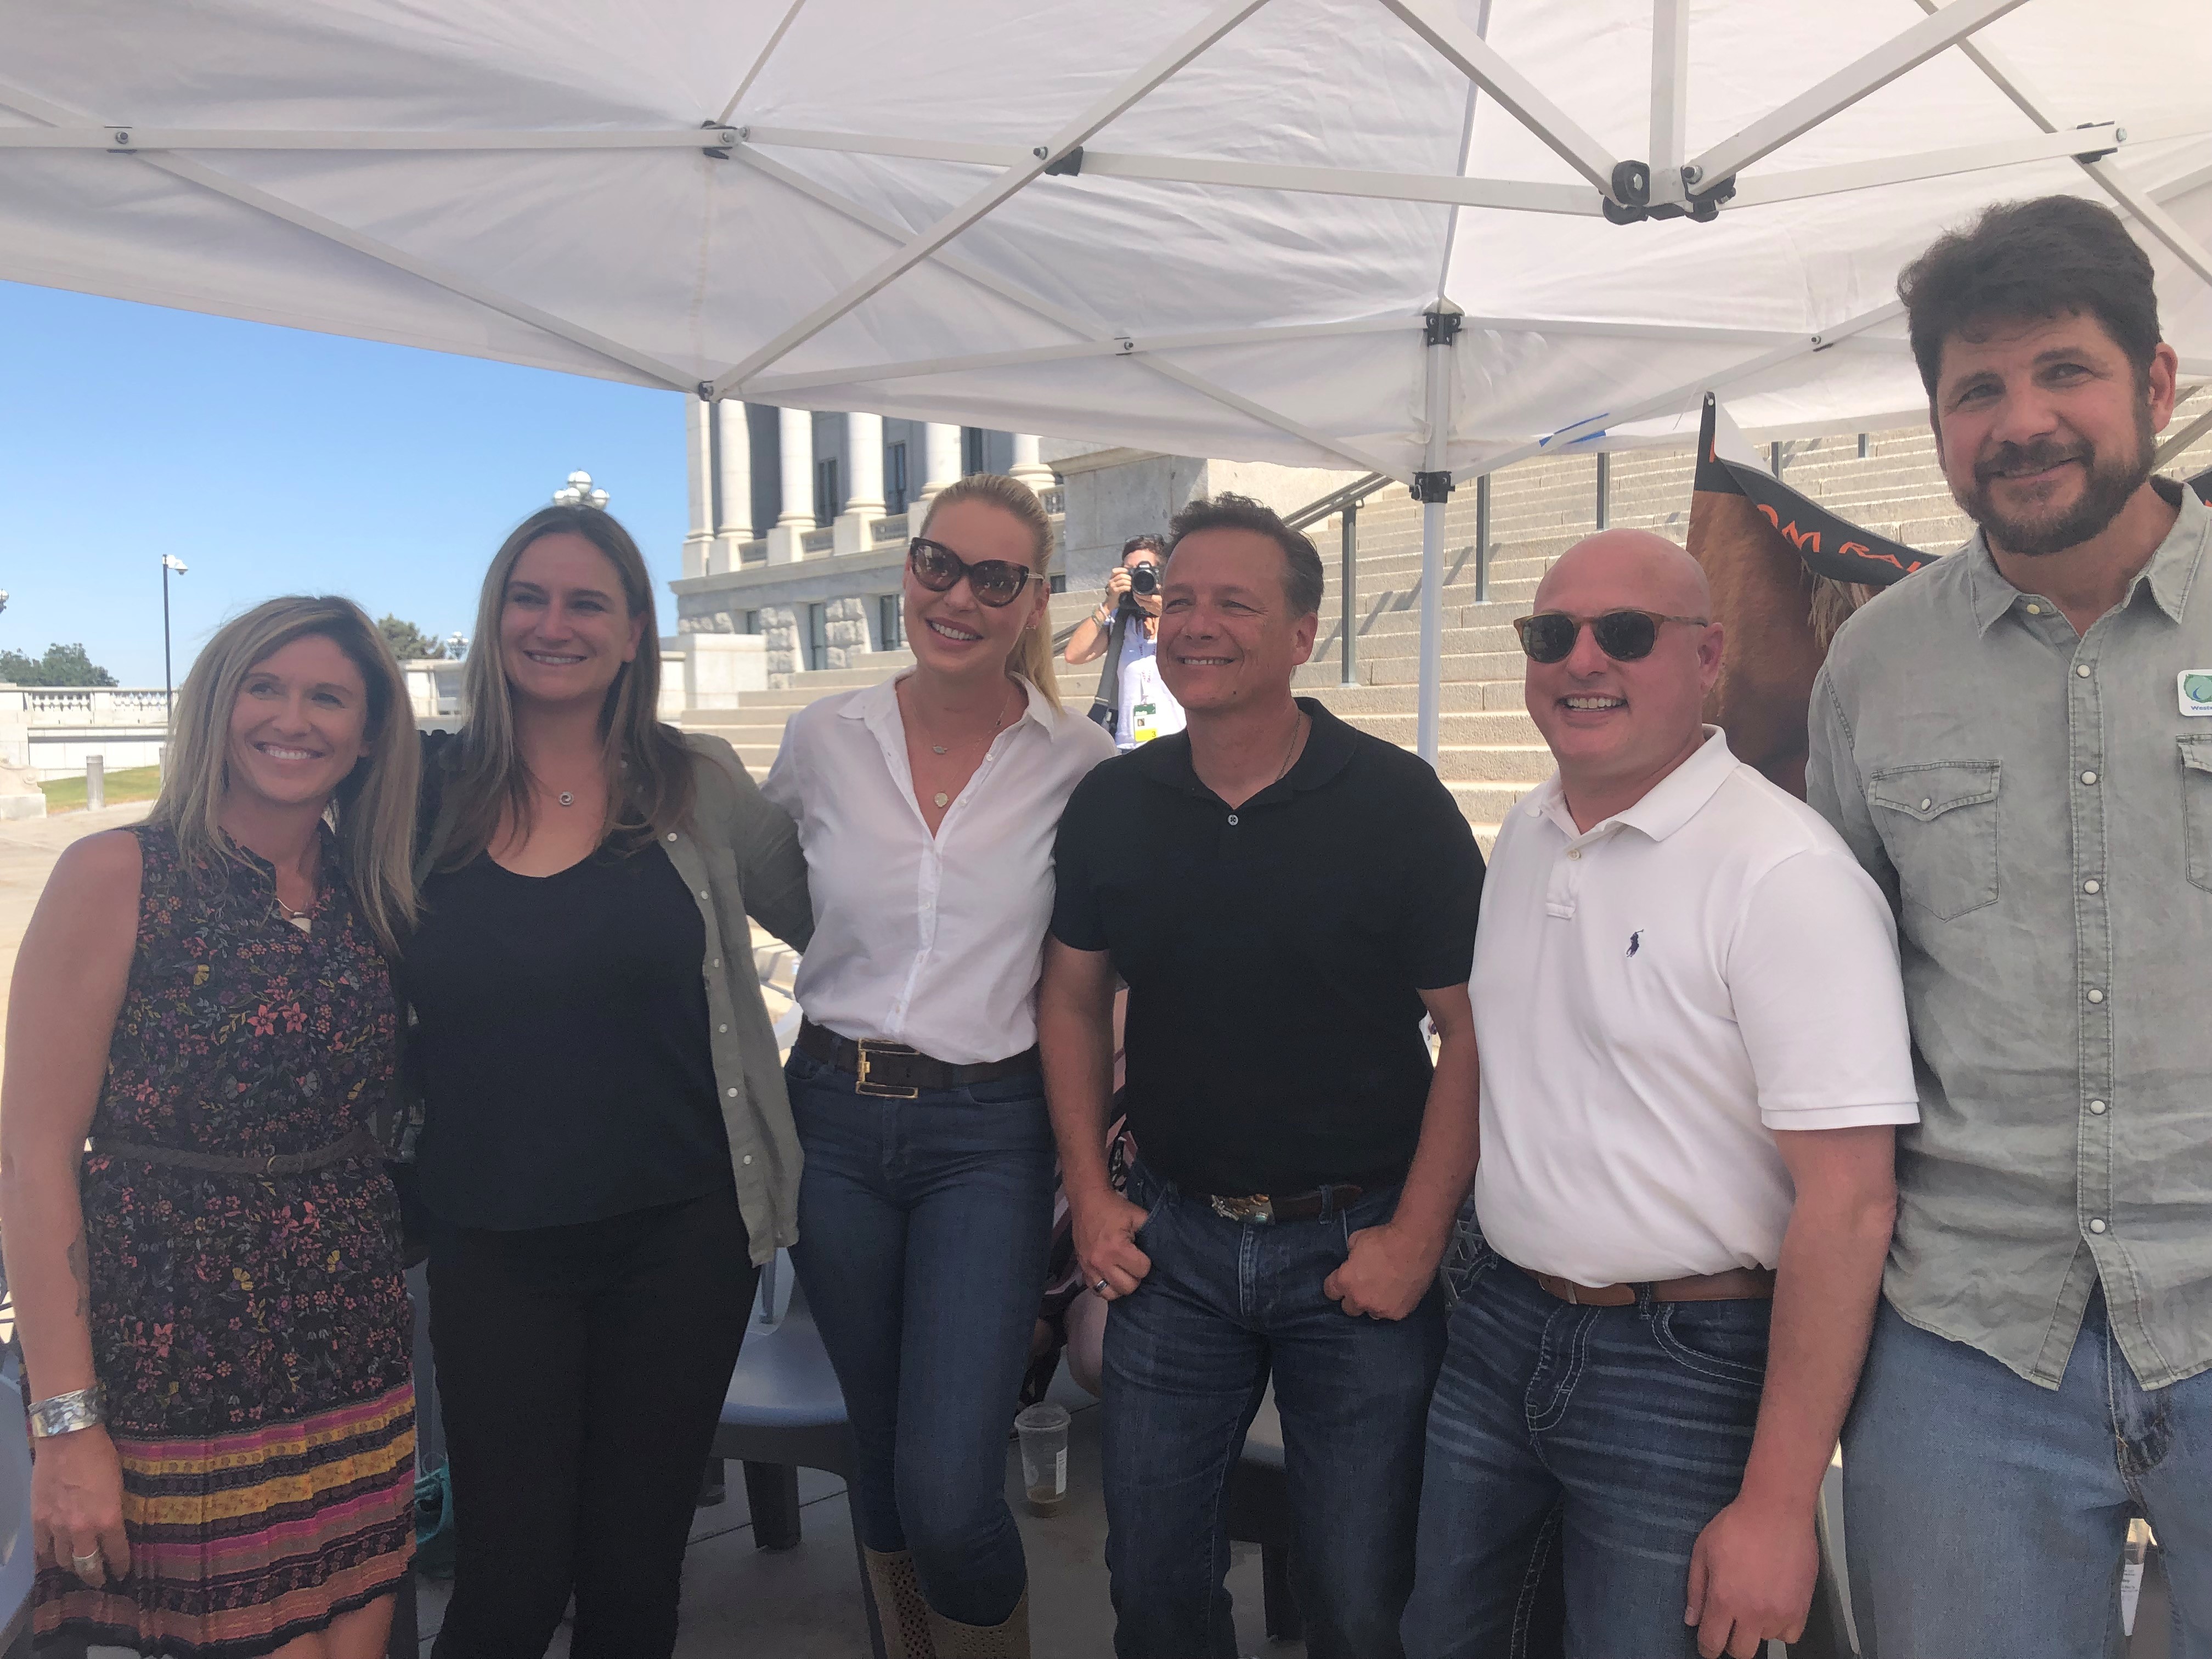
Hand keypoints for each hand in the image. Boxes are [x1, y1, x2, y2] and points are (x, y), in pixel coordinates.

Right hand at [32, 1425, 130, 1586]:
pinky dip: (48, 1555)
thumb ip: (114, 1510)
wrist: (68, 1438)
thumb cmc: (100, 1455)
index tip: (122, 1573)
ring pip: (62, 1560)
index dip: (120, 1566)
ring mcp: (56, 1527)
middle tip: (100, 1580)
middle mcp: (81, 1529)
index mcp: (108, 1519)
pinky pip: (41, 1549)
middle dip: (95, 1576)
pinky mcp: (37, 1520)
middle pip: (86, 1565)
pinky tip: (54, 1556)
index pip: (116, 1553)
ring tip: (77, 1566)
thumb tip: (113, 1528)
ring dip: (71, 1565)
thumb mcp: (119, 1484)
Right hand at [1072, 1187, 1151, 1299]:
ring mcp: (1090, 1268)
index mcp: (1117, 1248)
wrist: (1087, 1201)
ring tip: (1123, 1272)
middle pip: (1128, 1287)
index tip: (1142, 1253)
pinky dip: (1105, 1287)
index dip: (1146, 1262)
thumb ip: (1152, 1231)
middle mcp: (1101, 1262)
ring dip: (1120, 1285)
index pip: (1142, 1270)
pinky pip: (1096, 1291)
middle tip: (1134, 1264)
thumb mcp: (1137, 1215)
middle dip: (1135, 1276)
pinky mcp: (1082, 1269)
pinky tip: (1111, 1276)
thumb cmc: (1113, 1208)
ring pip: (1111, 1294)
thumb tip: (1163, 1249)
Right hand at [1103, 568, 1132, 601]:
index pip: (1114, 571)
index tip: (1128, 572)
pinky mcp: (1115, 591)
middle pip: (1121, 575)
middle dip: (1128, 577)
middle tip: (1132, 580)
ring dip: (1129, 582)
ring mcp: (1112, 586)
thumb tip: (1130, 575)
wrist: (1110, 603)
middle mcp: (1110, 581)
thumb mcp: (1116, 585)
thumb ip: (1120, 580)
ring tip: (1132, 585)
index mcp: (1111, 578)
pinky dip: (1128, 587)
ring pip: (1122, 581)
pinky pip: (1123, 587)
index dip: (1122, 570)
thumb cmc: (1115, 593)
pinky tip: (1129, 589)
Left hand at [1323, 1222, 1439, 1320]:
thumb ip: (1351, 1255)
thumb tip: (1354, 1257)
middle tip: (1364, 1286)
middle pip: (1349, 1308)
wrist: (1414, 1244)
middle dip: (1354, 1297)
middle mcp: (1360, 1299)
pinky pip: (1391, 1313)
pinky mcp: (1399, 1313)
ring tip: (1384, 1290)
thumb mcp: (1357, 1239)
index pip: (1330, 1291)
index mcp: (1346, 1281)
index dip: (1336, 1285)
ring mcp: (1380, 1309)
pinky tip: (1400, 1292)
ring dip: (1374, 1303)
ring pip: (1371, 1312)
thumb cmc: (1384, 1238)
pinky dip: (1393, 1304)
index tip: (1342, 1280)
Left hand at [1684, 1496, 1816, 1657]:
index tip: (1707, 1647)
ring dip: (1757, 1628)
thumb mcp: (1702, 1551)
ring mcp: (1779, 1613)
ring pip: (1765, 1640)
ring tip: (1754, 1602)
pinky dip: (1781, 1626)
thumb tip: (1692, 1620)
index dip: (1707, 1648)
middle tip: (1730, 1625)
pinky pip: (1790, 1634)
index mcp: (1724, 1599)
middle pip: (1741, 1652)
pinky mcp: (1802, 1608)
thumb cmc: (1737, 1526)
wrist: (1777, 1511)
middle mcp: (1752, 1613)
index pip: (1713, 1642)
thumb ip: (1696, 1589)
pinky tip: (1774, 1606)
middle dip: (1731, 1642)